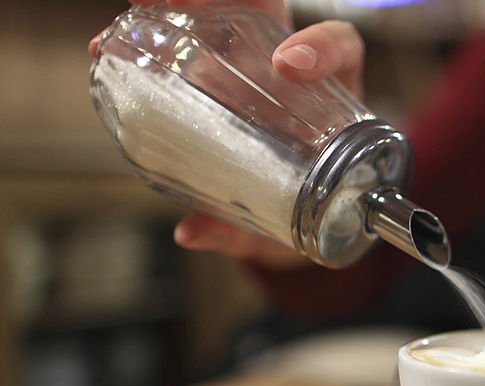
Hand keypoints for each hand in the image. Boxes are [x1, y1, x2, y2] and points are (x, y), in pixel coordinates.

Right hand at [88, 2, 365, 269]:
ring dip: (180, 4)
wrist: (293, 220)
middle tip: (182, 4)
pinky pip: (188, 35)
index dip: (321, 48)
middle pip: (270, 13)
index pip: (340, 50)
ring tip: (138, 4)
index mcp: (331, 101)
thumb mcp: (276, 227)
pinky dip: (151, 29)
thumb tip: (191, 232)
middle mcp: (291, 71)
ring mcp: (250, 64)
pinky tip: (112, 41)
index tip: (289, 65)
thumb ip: (241, 230)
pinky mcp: (214, 68)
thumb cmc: (297, 216)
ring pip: (225, 13)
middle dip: (228, 1)